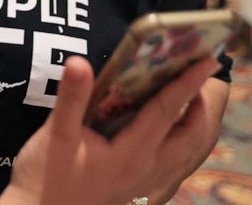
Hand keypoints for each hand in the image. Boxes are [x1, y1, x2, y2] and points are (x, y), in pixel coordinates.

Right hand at [0, 56, 220, 204]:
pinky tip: (169, 131)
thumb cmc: (44, 177)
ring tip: (193, 97)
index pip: (166, 112)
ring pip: (186, 154)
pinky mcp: (137, 191)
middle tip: (201, 74)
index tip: (207, 60)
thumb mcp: (55, 135)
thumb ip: (72, 98)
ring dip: (195, 124)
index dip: (187, 83)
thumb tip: (80, 61)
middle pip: (190, 136)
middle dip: (202, 104)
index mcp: (130, 155)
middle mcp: (146, 171)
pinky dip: (182, 143)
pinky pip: (174, 165)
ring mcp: (144, 185)